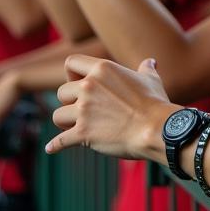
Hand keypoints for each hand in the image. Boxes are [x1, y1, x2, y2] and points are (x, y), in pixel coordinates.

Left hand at [47, 55, 172, 159]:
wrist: (156, 129)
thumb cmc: (154, 103)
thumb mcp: (151, 79)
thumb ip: (145, 69)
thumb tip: (150, 62)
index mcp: (103, 69)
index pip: (71, 62)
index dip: (72, 74)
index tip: (79, 83)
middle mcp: (89, 86)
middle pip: (61, 92)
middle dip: (69, 102)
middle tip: (81, 110)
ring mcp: (84, 110)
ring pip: (57, 115)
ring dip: (65, 122)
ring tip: (74, 127)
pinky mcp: (82, 133)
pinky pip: (58, 141)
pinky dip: (55, 146)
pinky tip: (53, 148)